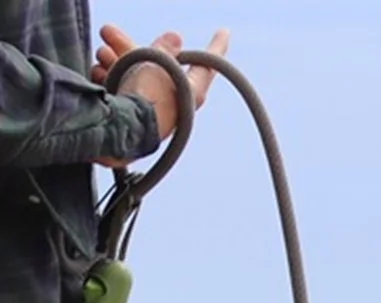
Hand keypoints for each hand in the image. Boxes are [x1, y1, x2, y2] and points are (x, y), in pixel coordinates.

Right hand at [91, 24, 229, 163]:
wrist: (118, 135)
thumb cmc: (144, 100)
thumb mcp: (157, 67)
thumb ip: (165, 50)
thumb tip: (175, 39)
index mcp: (191, 92)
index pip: (206, 63)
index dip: (215, 45)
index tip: (224, 31)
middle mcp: (174, 102)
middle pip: (156, 64)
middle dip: (128, 45)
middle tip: (109, 31)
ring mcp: (152, 110)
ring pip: (133, 74)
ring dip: (114, 59)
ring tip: (101, 53)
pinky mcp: (131, 117)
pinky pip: (120, 89)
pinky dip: (108, 78)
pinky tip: (98, 72)